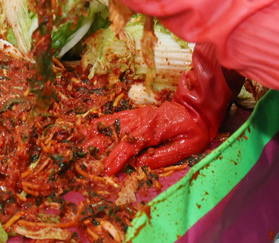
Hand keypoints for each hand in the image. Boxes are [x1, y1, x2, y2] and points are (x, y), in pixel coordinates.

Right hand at [89, 43, 236, 172]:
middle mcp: (142, 120)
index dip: (117, 158)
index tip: (106, 170)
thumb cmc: (195, 129)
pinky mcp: (137, 114)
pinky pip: (117, 118)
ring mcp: (138, 115)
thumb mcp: (187, 146)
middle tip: (82, 156)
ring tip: (80, 142)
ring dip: (96, 133)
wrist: (199, 107)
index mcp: (153, 129)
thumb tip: (140, 164)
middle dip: (98, 145)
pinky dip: (102, 123)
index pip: (130, 145)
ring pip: (113, 124)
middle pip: (116, 133)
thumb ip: (164, 156)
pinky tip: (91, 127)